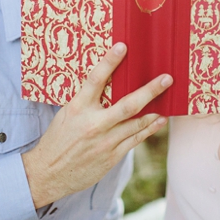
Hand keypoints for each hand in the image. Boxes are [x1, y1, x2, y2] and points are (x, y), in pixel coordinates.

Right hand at [21, 42, 171, 207]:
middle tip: (167, 78)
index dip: (109, 61)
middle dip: (150, 90)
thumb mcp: (67, 113)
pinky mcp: (112, 156)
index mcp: (78, 108)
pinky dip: (149, 128)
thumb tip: (108, 81)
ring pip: (136, 123)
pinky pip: (135, 139)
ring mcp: (105, 142)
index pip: (95, 80)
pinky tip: (160, 119)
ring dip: (155, 109)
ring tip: (170, 96)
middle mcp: (93, 124)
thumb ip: (87, 99)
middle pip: (127, 105)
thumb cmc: (59, 138)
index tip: (122, 46)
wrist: (49, 173)